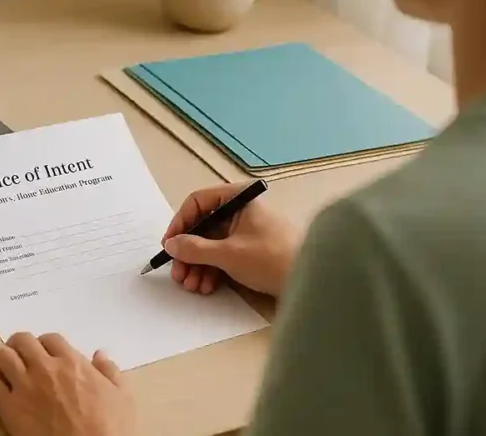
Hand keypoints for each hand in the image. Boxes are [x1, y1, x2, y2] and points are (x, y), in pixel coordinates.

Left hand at [0, 332, 136, 435]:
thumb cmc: (110, 429)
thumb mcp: (123, 398)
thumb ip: (111, 372)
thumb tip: (100, 355)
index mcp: (72, 363)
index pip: (50, 338)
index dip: (46, 344)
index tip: (45, 352)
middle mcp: (45, 368)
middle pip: (22, 340)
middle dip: (20, 344)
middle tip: (20, 353)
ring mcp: (24, 386)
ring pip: (1, 355)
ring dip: (0, 355)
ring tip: (1, 362)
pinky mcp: (7, 407)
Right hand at [161, 183, 300, 296]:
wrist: (316, 280)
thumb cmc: (274, 258)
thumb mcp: (229, 254)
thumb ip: (195, 248)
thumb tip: (171, 244)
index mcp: (239, 198)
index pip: (198, 201)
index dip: (180, 223)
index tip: (169, 245)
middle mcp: (242, 210)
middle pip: (204, 226)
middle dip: (188, 252)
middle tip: (178, 275)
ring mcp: (248, 230)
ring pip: (212, 243)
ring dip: (198, 265)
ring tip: (192, 286)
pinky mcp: (254, 250)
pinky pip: (225, 255)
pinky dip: (213, 269)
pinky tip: (207, 286)